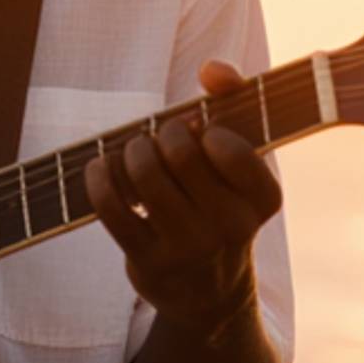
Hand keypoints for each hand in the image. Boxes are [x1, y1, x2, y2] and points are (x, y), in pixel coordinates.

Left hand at [84, 59, 281, 335]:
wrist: (208, 293)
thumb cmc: (220, 206)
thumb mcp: (239, 163)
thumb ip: (233, 101)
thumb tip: (212, 68)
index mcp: (264, 199)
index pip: (229, 145)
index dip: (204, 129)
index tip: (199, 134)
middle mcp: (232, 227)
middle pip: (180, 152)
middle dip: (161, 133)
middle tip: (159, 139)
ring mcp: (189, 248)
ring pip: (144, 174)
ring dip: (131, 150)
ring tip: (135, 153)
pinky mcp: (148, 261)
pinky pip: (111, 206)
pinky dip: (99, 176)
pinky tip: (101, 168)